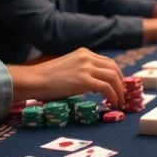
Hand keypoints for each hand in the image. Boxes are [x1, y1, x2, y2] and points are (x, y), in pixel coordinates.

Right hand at [8, 48, 123, 107]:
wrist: (33, 80)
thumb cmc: (45, 78)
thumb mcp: (67, 68)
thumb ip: (81, 71)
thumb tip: (93, 84)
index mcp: (83, 53)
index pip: (107, 62)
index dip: (116, 74)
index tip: (119, 86)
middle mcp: (87, 57)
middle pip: (114, 68)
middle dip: (121, 82)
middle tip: (122, 95)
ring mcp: (86, 68)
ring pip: (113, 77)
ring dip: (120, 91)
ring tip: (120, 102)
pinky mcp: (84, 80)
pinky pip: (106, 88)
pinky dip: (113, 96)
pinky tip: (113, 103)